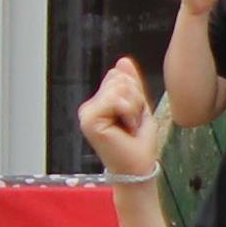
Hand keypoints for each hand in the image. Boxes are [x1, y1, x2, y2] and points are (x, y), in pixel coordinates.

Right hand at [78, 57, 167, 184]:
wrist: (138, 167)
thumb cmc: (139, 143)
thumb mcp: (138, 106)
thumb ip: (131, 84)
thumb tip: (123, 60)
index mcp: (97, 103)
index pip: (118, 76)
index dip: (135, 94)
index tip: (133, 116)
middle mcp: (88, 106)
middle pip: (119, 79)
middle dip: (135, 100)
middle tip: (132, 123)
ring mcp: (86, 113)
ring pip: (119, 88)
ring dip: (133, 108)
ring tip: (129, 126)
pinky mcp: (89, 120)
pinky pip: (116, 100)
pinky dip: (128, 113)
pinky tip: (125, 128)